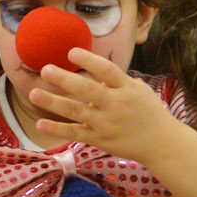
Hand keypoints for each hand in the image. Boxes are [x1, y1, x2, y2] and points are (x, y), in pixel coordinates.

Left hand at [30, 48, 180, 162]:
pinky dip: (57, 129)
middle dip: (65, 79)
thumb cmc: (150, 113)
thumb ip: (118, 80)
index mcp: (127, 88)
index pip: (107, 70)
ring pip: (76, 111)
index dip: (89, 60)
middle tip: (45, 70)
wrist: (163, 145)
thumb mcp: (140, 91)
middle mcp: (116, 104)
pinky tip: (40, 123)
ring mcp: (106, 123)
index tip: (71, 52)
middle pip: (87, 90)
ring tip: (33, 94)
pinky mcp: (99, 139)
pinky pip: (75, 133)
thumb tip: (99, 71)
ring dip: (53, 103)